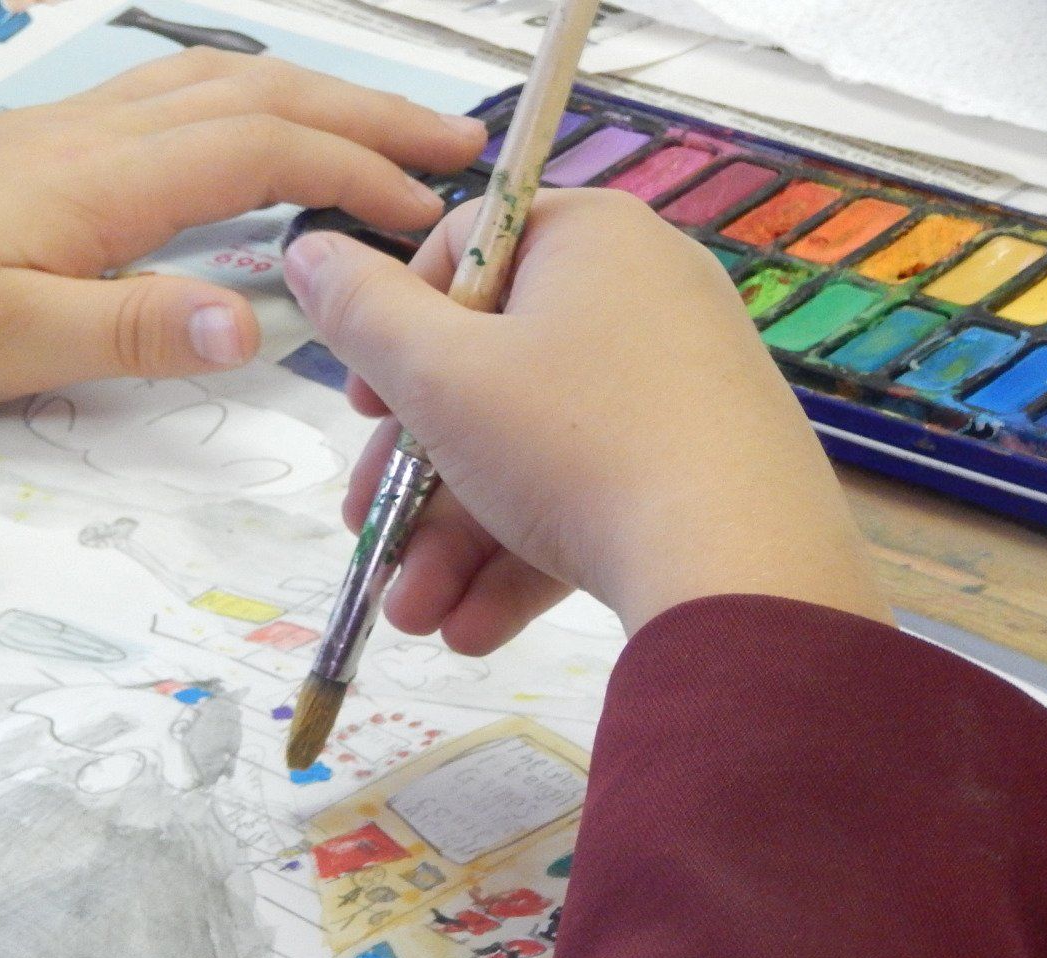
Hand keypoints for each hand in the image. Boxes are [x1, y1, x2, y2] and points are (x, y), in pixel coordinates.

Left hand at [0, 50, 484, 406]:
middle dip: (366, 118)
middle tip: (454, 147)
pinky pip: (172, 98)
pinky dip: (242, 101)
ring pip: (218, 84)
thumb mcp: (8, 341)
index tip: (440, 204)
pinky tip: (243, 131)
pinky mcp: (40, 144)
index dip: (364, 170)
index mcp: (112, 181)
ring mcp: (71, 130)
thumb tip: (261, 324)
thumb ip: (135, 329)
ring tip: (375, 133)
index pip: (271, 150)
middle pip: (262, 96)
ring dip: (310, 99)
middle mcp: (104, 135)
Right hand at [283, 189, 891, 649]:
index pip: (462, 249)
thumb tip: (309, 248)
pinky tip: (472, 629)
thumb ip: (361, 313)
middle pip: (487, 373)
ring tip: (415, 617)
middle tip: (367, 532)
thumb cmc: (574, 440)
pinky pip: (588, 495)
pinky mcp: (697, 467)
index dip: (395, 328)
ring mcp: (677, 386)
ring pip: (530, 454)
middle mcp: (641, 295)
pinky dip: (524, 557)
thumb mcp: (438, 374)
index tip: (365, 407)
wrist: (737, 565)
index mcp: (588, 239)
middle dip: (414, 478)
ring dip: (454, 541)